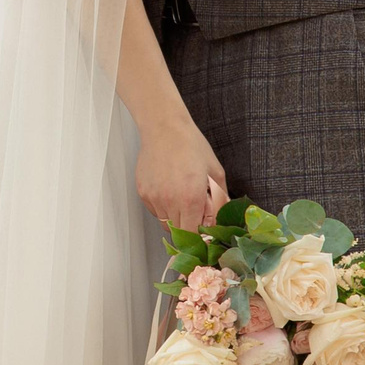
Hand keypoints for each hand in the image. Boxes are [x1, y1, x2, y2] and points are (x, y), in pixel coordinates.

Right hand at [136, 116, 228, 231]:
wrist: (164, 128)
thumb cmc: (191, 146)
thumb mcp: (215, 172)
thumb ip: (220, 199)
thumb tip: (221, 219)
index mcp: (191, 198)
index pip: (192, 235)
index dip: (199, 236)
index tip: (203, 231)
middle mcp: (170, 201)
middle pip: (179, 232)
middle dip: (189, 227)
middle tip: (195, 211)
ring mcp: (154, 198)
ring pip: (166, 222)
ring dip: (175, 217)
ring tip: (181, 195)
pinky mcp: (143, 193)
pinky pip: (155, 210)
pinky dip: (163, 206)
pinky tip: (169, 188)